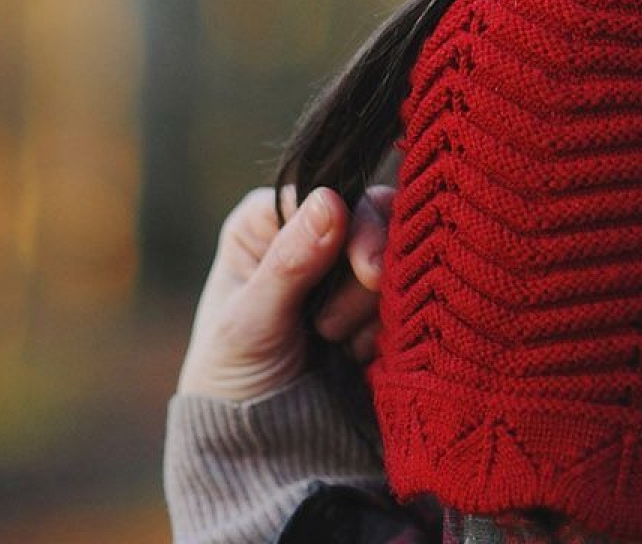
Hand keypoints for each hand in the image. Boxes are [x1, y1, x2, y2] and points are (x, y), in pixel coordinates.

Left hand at [176, 181, 396, 403]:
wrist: (261, 448)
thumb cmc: (233, 377)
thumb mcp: (249, 322)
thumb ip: (290, 264)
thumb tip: (330, 199)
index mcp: (267, 222)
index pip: (325, 192)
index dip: (354, 223)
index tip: (368, 270)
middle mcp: (311, 235)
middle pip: (370, 217)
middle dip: (365, 273)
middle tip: (335, 327)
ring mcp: (347, 271)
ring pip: (395, 257)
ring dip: (371, 306)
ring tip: (334, 345)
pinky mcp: (375, 306)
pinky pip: (407, 295)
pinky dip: (389, 326)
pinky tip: (357, 354)